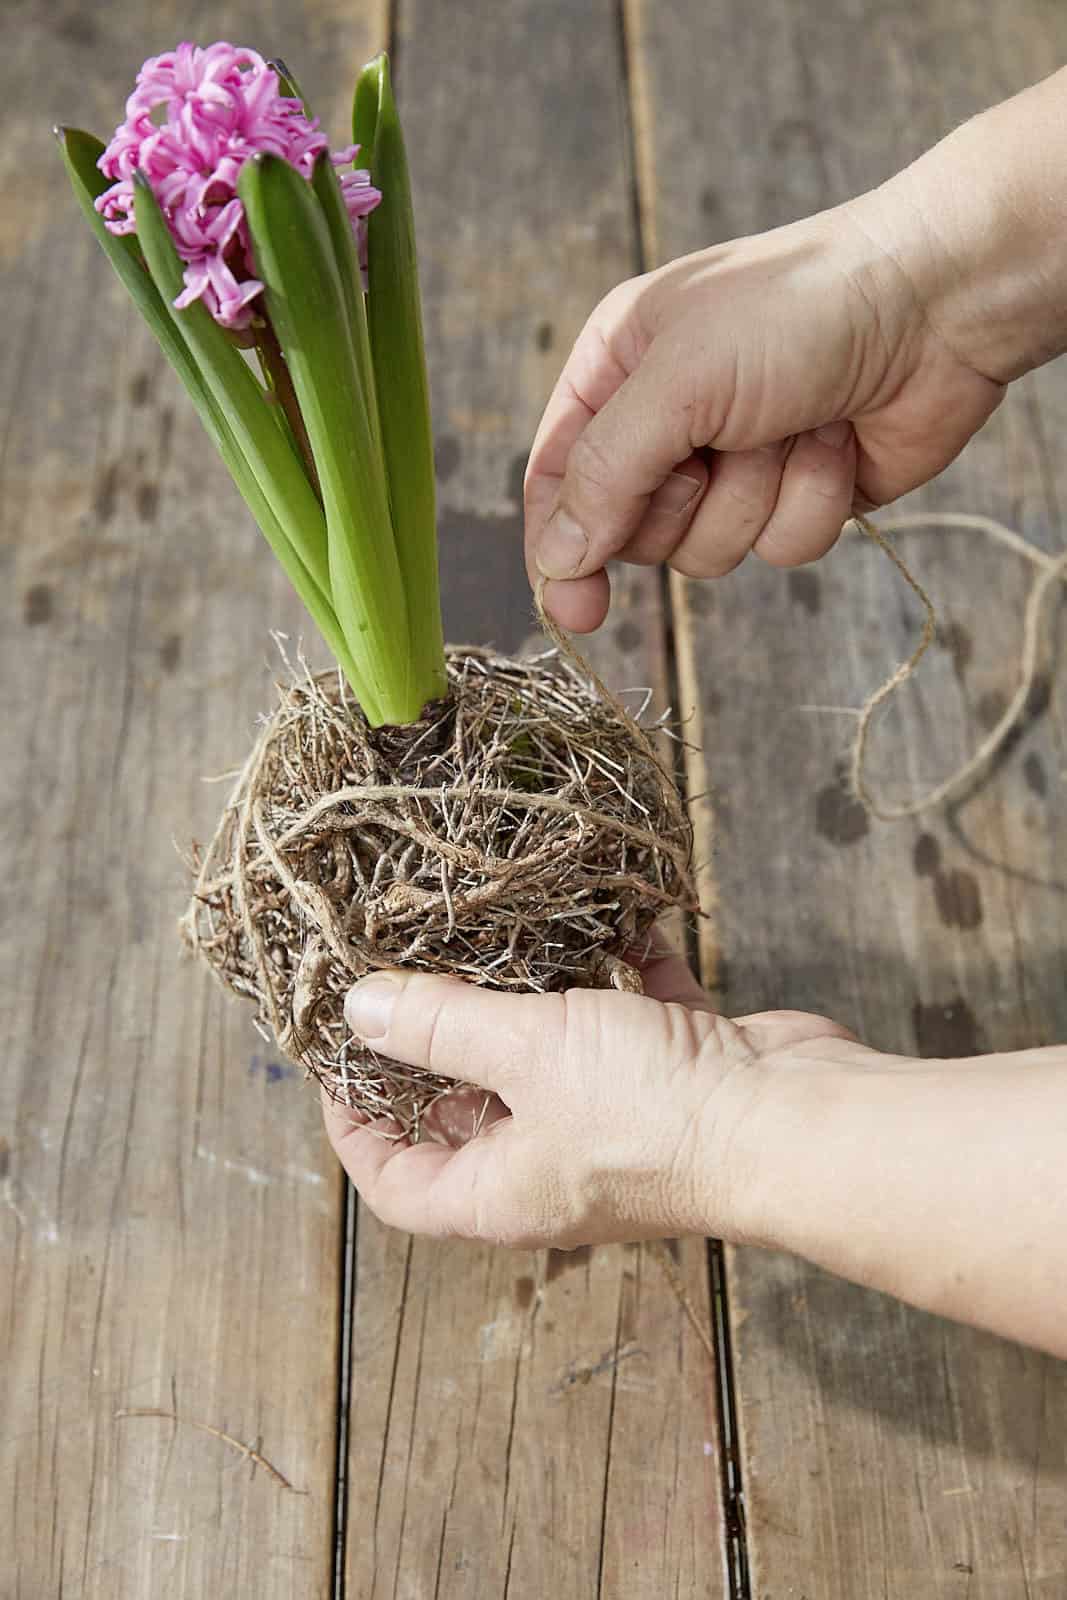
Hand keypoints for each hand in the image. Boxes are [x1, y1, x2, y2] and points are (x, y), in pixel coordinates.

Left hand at [322, 944, 857, 1247]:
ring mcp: (617, 1116)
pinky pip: (629, 1013)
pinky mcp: (673, 1068)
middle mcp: (554, 1163)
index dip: (354, 1131)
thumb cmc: (652, 1110)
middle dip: (436, 1043)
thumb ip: (441, 1026)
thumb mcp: (526, 1054)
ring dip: (527, 998)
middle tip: (402, 969)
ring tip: (488, 931)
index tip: (334, 1063)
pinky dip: (618, 969)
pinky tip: (610, 919)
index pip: (399, 1184)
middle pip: (468, 1110)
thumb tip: (359, 1010)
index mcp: (504, 1190)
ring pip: (549, 1055)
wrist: (795, 1118)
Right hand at [524, 199, 1004, 631]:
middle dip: (683, 500)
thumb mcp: (677, 380)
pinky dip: (810, 502)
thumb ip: (605, 474)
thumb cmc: (799, 310)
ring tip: (790, 427)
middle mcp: (668, 419)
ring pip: (707, 551)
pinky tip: (836, 440)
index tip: (574, 608)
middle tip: (721, 445)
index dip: (558, 545)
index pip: (556, 477)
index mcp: (618, 369)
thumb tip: (555, 562)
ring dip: (756, 496)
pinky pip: (779, 550)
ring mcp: (734, 463)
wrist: (937, 302)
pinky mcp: (796, 496)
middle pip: (631, 529)